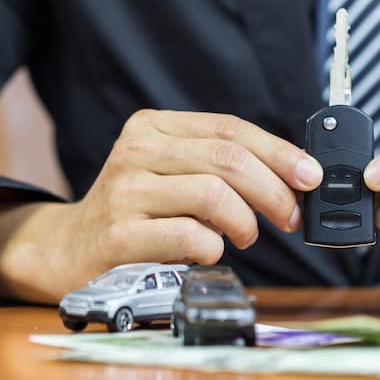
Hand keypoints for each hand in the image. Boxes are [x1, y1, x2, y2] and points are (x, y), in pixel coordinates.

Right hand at [0, 110, 322, 301]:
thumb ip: (221, 167)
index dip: (279, 152)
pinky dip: (214, 248)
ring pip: (213, 194)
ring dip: (246, 221)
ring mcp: (123, 192)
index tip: (310, 175)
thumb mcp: (174, 175)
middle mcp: (135, 151)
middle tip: (292, 217)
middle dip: (274, 190)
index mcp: (153, 128)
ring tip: (247, 236)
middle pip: (227, 159)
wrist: (68, 250)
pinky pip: (190, 236)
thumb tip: (295, 177)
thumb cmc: (139, 213)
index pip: (230, 129)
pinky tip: (209, 251)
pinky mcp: (118, 235)